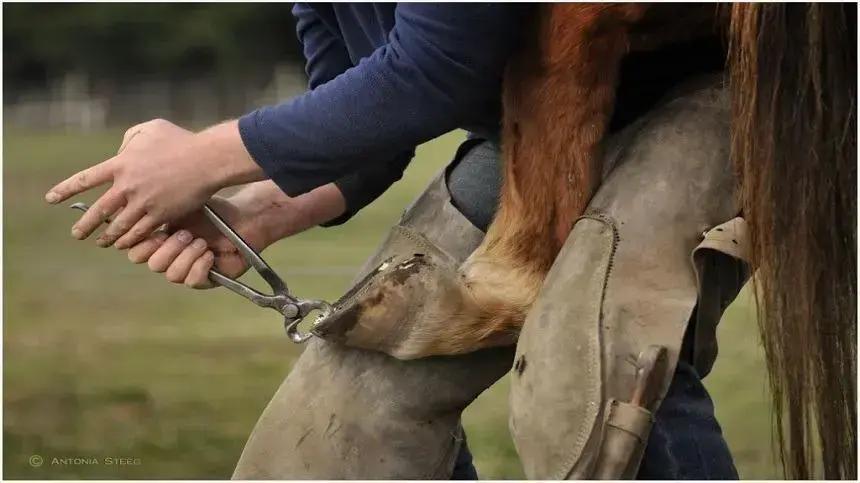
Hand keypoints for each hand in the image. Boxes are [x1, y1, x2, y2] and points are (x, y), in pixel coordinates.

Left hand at [46, 119, 263, 249]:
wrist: (207, 160)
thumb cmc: (181, 140)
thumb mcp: (150, 129)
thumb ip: (129, 139)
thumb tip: (121, 152)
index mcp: (121, 164)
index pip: (85, 180)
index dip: (66, 190)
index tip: (51, 199)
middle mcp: (128, 186)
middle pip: (99, 211)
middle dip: (85, 225)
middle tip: (77, 234)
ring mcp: (144, 203)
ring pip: (119, 226)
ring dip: (108, 237)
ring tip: (102, 243)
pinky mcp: (162, 215)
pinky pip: (141, 232)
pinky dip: (131, 239)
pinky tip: (126, 244)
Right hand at [124, 181, 347, 288]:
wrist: (243, 218)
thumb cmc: (212, 209)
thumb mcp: (179, 203)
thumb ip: (155, 205)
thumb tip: (127, 202)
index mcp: (158, 239)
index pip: (135, 250)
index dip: (142, 243)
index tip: (157, 229)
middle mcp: (169, 257)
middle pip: (152, 264)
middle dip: (168, 249)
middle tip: (186, 234)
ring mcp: (186, 270)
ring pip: (171, 274)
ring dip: (186, 256)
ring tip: (201, 241)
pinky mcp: (204, 279)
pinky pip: (192, 281)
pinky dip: (200, 266)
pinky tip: (209, 253)